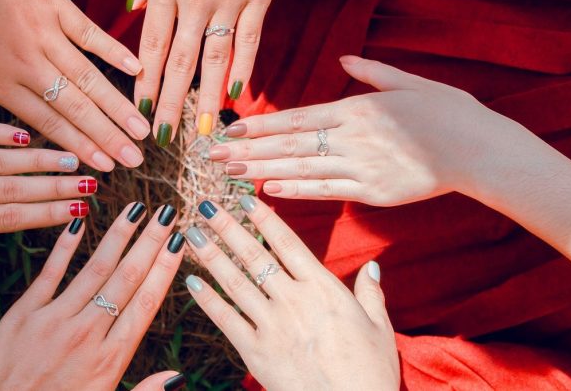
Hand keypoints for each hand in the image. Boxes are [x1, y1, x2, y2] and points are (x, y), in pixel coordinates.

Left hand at [0, 0, 148, 170]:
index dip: (79, 148)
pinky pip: (90, 34)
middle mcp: (28, 64)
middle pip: (76, 108)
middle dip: (109, 138)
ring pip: (89, 78)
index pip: (48, 123)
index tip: (103, 169)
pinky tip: (138, 71)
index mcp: (0, 82)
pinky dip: (115, 52)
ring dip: (118, 106)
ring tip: (142, 129)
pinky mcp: (56, 6)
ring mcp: (46, 34)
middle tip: (135, 160)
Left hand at [0, 206, 185, 390]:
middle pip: (127, 278)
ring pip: (95, 269)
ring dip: (119, 236)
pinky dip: (66, 246)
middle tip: (167, 212)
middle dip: (150, 242)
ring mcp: (54, 320)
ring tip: (137, 209)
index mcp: (109, 359)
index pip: (146, 302)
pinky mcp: (24, 315)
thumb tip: (178, 377)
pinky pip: (51, 273)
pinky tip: (80, 222)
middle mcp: (86, 334)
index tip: (179, 241)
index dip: (165, 268)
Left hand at [131, 0, 288, 143]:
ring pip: (216, 59)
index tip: (139, 110)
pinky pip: (251, 40)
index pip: (153, 45)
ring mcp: (230, 1)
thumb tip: (131, 9)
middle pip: (181, 61)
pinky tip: (238, 94)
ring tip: (202, 130)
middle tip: (165, 137)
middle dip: (171, 103)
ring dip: (207, 98)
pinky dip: (245, 68)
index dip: (146, 82)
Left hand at [184, 197, 398, 389]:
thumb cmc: (369, 372)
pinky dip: (207, 300)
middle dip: (228, 228)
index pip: (287, 243)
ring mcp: (271, 325)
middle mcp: (293, 300)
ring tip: (192, 233)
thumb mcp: (379, 327)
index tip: (244, 199)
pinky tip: (191, 282)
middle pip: (254, 255)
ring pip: (234, 281)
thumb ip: (371, 293)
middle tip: (206, 205)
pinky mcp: (255, 351)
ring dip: (211, 255)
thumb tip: (373, 267)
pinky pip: (225, 319)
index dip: (263, 218)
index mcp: (322, 288)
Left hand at [210, 56, 515, 205]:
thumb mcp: (408, 82)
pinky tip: (269, 191)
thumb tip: (344, 59)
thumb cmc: (445, 112)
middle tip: (210, 158)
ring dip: (261, 172)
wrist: (477, 149)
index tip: (227, 132)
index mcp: (355, 109)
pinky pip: (327, 191)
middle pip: (288, 144)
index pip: (295, 118)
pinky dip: (297, 191)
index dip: (258, 126)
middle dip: (246, 151)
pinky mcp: (372, 191)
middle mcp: (351, 137)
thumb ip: (371, 72)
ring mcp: (360, 166)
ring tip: (228, 176)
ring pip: (301, 169)